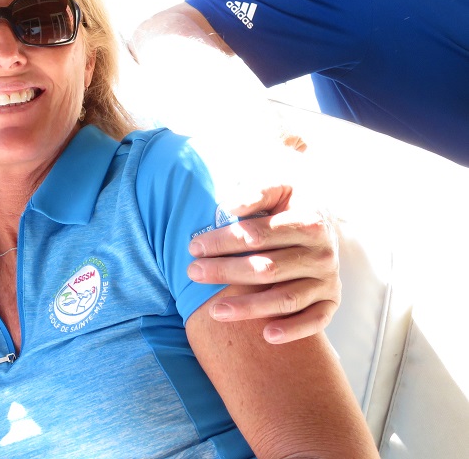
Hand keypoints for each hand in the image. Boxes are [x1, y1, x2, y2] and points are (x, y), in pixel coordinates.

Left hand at [187, 185, 340, 344]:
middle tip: (193, 273)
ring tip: (215, 312)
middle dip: (226, 271)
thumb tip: (230, 205)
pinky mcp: (330, 302)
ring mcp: (328, 280)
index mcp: (310, 222)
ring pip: (286, 298)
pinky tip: (267, 335)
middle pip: (268, 268)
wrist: (324, 226)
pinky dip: (293, 329)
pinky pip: (315, 320)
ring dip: (250, 307)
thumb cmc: (289, 206)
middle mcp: (322, 254)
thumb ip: (257, 191)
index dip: (225, 241)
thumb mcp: (279, 188)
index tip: (194, 246)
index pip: (259, 234)